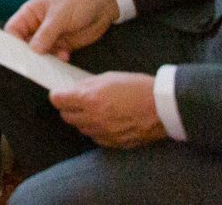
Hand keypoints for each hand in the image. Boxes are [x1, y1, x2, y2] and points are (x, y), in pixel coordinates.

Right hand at [8, 0, 120, 58]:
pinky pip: (54, 56)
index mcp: (30, 13)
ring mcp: (49, 37)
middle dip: (29, 54)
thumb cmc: (78, 2)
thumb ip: (46, 33)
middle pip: (24, 44)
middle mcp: (37, 26)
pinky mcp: (62, 45)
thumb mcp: (59, 16)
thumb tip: (33, 50)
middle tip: (35, 63)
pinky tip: (65, 56)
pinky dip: (57, 59)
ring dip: (45, 58)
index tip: (17, 54)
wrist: (104, 6)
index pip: (13, 29)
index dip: (12, 42)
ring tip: (53, 60)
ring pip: (39, 53)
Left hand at [50, 72, 166, 147]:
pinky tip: (105, 122)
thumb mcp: (109, 78)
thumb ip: (87, 85)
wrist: (164, 107)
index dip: (57, 95)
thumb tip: (73, 89)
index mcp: (90, 99)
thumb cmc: (138, 87)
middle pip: (67, 116)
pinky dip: (96, 130)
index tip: (60, 93)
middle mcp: (94, 118)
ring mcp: (104, 133)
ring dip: (82, 120)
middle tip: (75, 101)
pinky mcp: (115, 143)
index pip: (58, 100)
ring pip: (81, 128)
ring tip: (93, 110)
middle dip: (68, 107)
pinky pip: (96, 138)